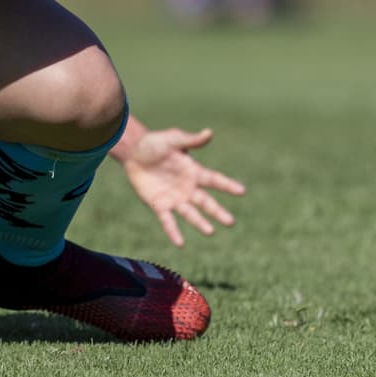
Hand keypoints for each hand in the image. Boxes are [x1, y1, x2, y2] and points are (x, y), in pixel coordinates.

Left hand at [122, 128, 245, 246]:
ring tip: (210, 232)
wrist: (133, 153)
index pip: (214, 180)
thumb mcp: (172, 140)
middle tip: (230, 222)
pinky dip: (173, 232)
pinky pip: (168, 221)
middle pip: (206, 202)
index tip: (242, 191)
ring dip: (200, 223)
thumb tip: (210, 132)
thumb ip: (190, 140)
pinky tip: (180, 243)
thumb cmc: (155, 143)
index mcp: (193, 172)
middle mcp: (187, 188)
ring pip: (190, 214)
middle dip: (217, 212)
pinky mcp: (159, 205)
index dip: (227, 185)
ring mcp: (174, 198)